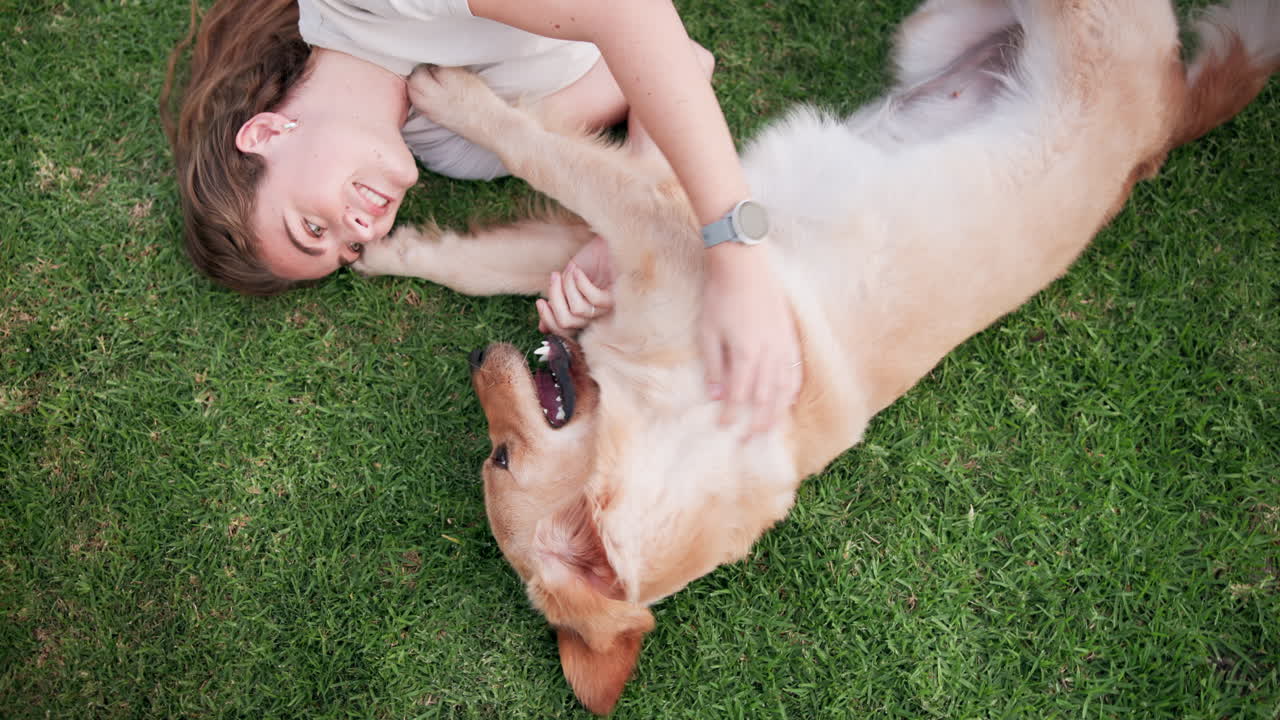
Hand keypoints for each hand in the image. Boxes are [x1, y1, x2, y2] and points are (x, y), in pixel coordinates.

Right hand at [537, 234, 614, 335]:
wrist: (610, 241)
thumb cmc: (590, 260)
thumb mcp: (567, 281)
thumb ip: (557, 302)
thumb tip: (542, 328)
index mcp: (584, 315)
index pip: (564, 331)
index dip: (548, 319)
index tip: (540, 301)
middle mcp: (595, 316)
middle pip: (567, 322)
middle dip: (555, 299)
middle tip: (554, 277)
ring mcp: (606, 308)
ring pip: (577, 310)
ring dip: (568, 287)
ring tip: (571, 269)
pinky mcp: (615, 297)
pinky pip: (593, 299)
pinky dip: (581, 283)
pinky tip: (579, 271)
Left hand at [699, 243, 801, 433]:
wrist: (745, 265)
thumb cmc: (720, 296)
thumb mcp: (708, 331)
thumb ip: (713, 365)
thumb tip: (714, 396)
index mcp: (746, 354)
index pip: (740, 394)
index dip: (731, 414)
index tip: (723, 427)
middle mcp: (769, 354)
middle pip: (766, 398)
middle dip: (758, 421)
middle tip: (750, 440)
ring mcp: (783, 345)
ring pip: (784, 388)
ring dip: (777, 411)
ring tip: (770, 428)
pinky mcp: (791, 335)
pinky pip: (795, 369)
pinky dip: (792, 389)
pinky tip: (788, 399)